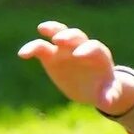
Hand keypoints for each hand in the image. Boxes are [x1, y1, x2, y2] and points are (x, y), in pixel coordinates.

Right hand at [16, 21, 133, 113]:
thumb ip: (109, 95)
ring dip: (51, 29)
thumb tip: (107, 104)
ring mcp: (65, 49)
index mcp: (98, 54)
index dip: (87, 49)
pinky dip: (32, 48)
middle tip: (59, 39)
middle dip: (68, 36)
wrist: (92, 88)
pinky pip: (40, 48)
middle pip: (76, 35)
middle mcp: (81, 47)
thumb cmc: (104, 88)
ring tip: (42, 28)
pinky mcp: (51, 56)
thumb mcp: (110, 93)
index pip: (94, 47)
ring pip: (58, 33)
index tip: (78, 55)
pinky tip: (22, 54)